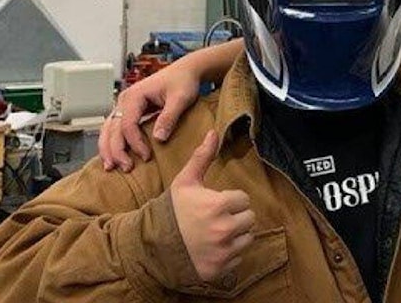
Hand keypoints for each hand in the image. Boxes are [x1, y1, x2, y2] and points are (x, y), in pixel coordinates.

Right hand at [99, 62, 201, 171]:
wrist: (186, 71)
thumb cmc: (183, 81)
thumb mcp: (181, 98)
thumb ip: (169, 117)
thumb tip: (158, 139)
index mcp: (134, 95)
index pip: (127, 124)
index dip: (135, 142)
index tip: (146, 156)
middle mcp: (124, 100)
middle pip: (112, 129)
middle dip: (116, 150)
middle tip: (125, 168)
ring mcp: (124, 105)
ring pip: (108, 129)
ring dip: (109, 148)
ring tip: (111, 167)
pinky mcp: (128, 111)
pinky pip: (115, 128)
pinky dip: (113, 142)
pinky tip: (115, 156)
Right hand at [171, 131, 255, 281]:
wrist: (151, 246)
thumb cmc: (170, 211)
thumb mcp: (185, 182)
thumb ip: (202, 157)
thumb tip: (214, 132)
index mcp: (218, 206)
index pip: (243, 199)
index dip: (230, 200)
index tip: (216, 204)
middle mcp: (224, 229)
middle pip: (249, 219)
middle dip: (236, 217)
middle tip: (217, 218)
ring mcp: (223, 251)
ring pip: (247, 238)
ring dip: (237, 235)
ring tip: (217, 233)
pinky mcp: (220, 269)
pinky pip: (238, 258)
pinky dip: (229, 254)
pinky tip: (213, 248)